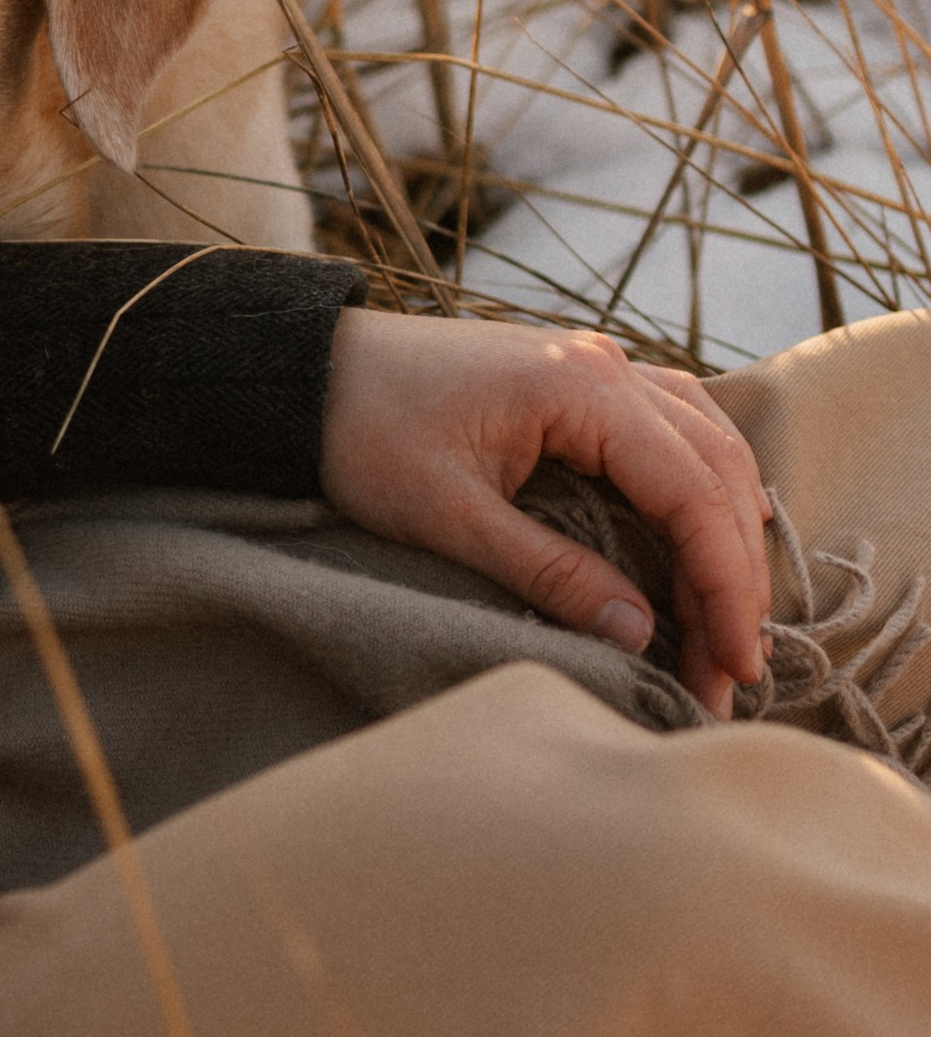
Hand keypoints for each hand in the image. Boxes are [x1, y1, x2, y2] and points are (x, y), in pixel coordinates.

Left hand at [320, 309, 772, 716]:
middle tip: (732, 671)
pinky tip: (706, 546)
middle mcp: (608, 365)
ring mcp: (598, 365)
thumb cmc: (361, 433)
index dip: (724, 588)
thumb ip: (549, 573)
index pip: (691, 495)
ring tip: (727, 626)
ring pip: (707, 449)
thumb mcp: (449, 517)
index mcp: (583, 387)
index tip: (734, 664)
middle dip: (732, 578)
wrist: (302, 370)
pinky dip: (700, 493)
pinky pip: (674, 433)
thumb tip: (638, 632)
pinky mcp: (579, 382)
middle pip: (714, 475)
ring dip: (725, 537)